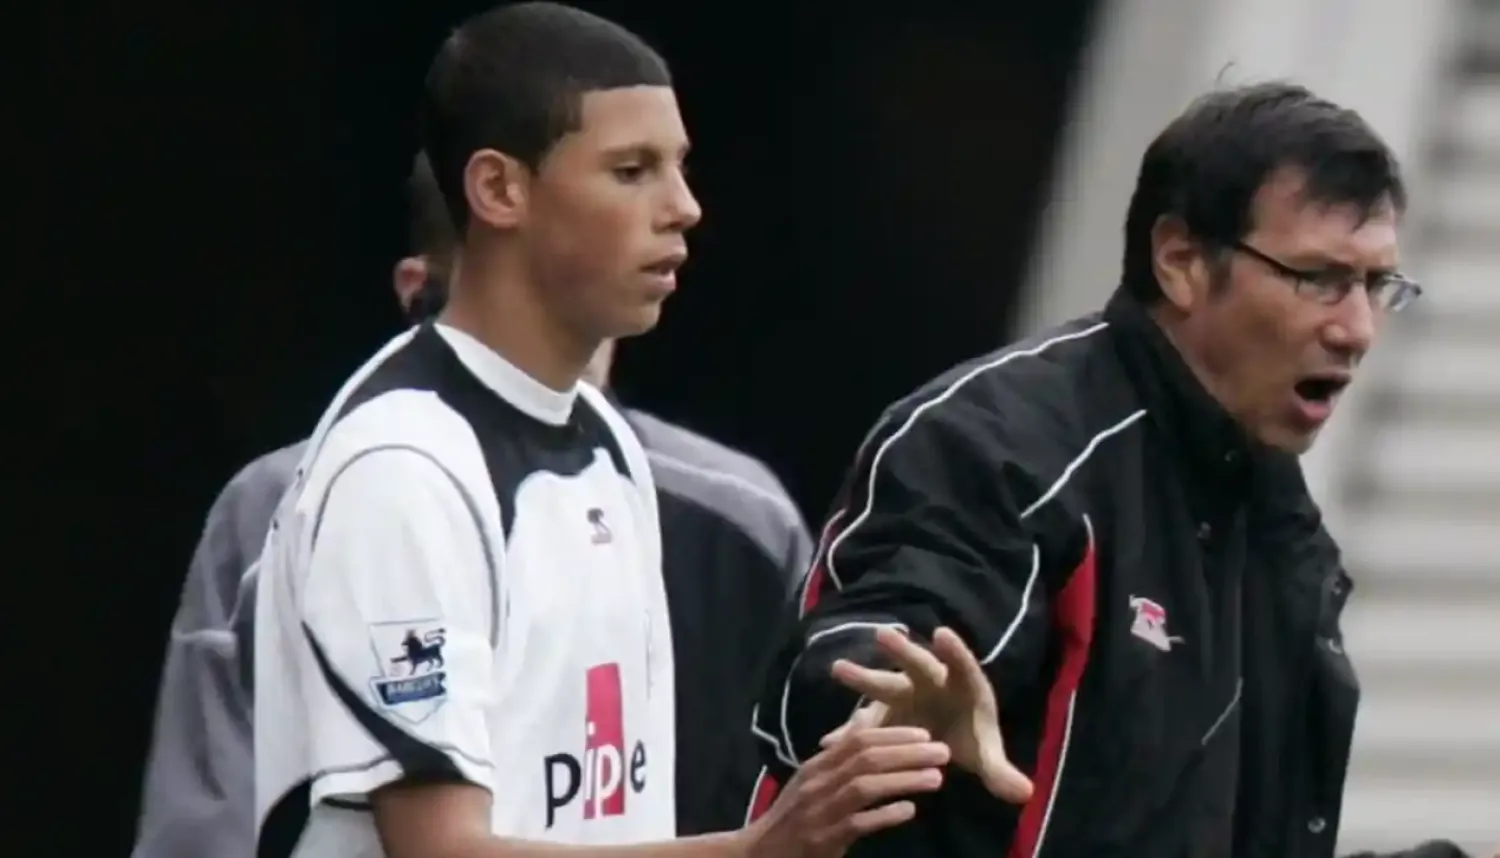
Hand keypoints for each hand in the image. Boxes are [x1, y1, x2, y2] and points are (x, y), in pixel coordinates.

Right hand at [742, 725, 948, 857]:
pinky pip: (858, 823)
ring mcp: (820, 811)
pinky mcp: (824, 840)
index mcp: (817, 765)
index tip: (925, 733)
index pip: (857, 740)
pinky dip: (885, 815)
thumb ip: (841, 756)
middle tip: (942, 751)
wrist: (762, 852)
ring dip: (904, 780)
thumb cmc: (794, 815)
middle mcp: (818, 783)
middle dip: (907, 753)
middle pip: (866, 759)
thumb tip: (869, 725)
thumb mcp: (812, 780)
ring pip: (865, 787)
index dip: (893, 734)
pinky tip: (909, 810)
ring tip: (936, 778)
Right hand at [827, 626, 1033, 802]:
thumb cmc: (970, 737)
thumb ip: (1000, 772)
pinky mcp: (885, 712)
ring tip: (838, 669)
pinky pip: (868, 720)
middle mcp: (931, 682)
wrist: (946, 741)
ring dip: (863, 679)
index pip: (962, 666)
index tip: (942, 634)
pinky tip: (831, 741)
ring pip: (885, 684)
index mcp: (963, 686)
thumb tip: (1025, 793)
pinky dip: (852, 731)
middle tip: (883, 635)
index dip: (954, 652)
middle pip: (917, 665)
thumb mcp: (984, 755)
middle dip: (901, 651)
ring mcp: (905, 693)